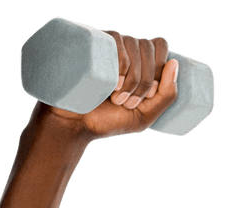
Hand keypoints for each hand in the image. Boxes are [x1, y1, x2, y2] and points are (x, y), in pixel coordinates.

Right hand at [40, 32, 178, 140]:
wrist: (74, 125)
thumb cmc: (109, 121)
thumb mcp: (146, 115)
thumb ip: (167, 96)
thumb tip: (175, 63)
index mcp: (139, 63)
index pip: (159, 46)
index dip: (161, 68)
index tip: (152, 94)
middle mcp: (124, 51)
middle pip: (149, 47)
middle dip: (146, 80)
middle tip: (129, 103)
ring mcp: (108, 47)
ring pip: (134, 44)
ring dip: (133, 78)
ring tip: (117, 100)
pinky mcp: (92, 45)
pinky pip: (116, 39)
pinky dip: (122, 64)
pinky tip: (114, 84)